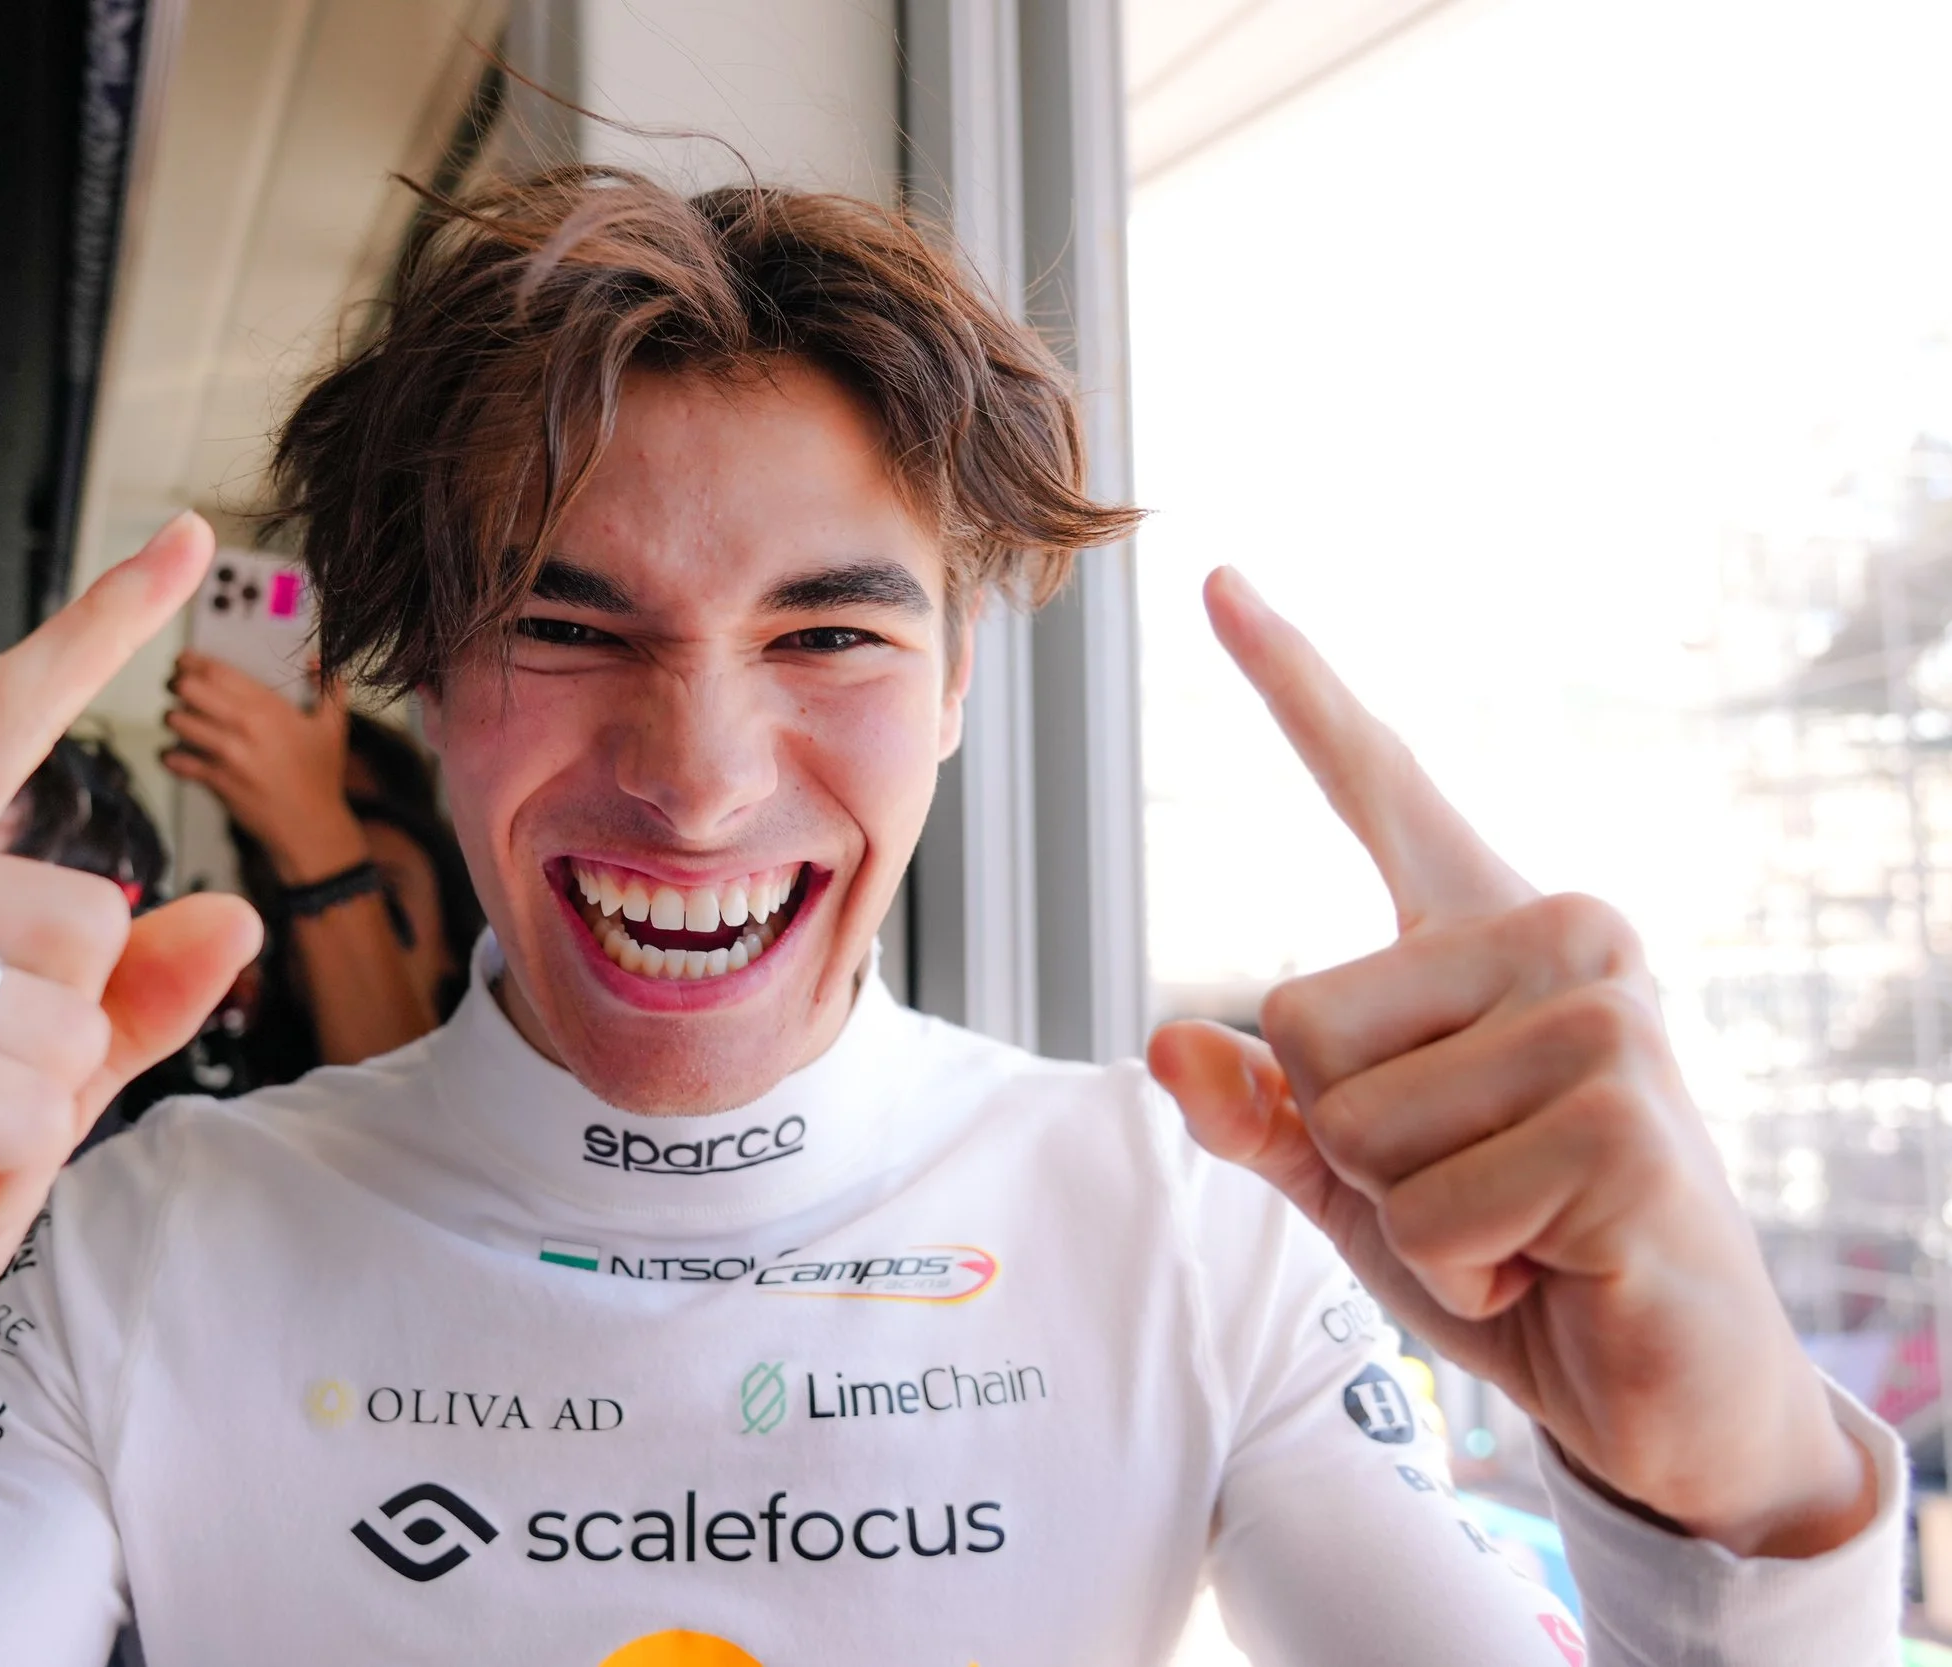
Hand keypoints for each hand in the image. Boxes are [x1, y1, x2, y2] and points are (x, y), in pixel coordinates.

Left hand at [163, 653, 365, 879]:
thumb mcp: (334, 727)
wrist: (310, 826)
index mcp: (269, 707)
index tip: (184, 660)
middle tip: (176, 686)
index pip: (219, 672)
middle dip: (177, 684)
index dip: (194, 661)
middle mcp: (244, 726)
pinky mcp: (216, 780)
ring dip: (173, 718)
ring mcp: (227, 754)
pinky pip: (179, 762)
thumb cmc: (321, 777)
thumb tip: (315, 660)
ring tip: (176, 719)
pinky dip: (171, 757)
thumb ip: (328, 688)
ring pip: (178, 722)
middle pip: (190, 690)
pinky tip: (173, 755)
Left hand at [1147, 568, 1873, 1558]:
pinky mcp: (1626, 1127)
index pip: (1378, 784)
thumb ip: (1265, 1116)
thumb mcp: (1359, 1188)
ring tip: (1523, 1233)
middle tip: (1481, 1195)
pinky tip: (1555, 1270)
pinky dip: (1460, 1275)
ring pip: (1353, 1123)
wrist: (1671, 1393)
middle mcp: (1564, 939)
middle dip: (1352, 1154)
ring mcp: (1609, 1021)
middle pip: (1302, 1021)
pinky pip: (1426, 1208)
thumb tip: (1164, 1049)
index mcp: (1492, 931)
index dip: (1292, 684)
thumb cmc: (1517, 1261)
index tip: (1217, 580)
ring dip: (1413, 1223)